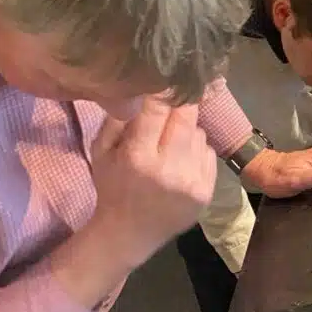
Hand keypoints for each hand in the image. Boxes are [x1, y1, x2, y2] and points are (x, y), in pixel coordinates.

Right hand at [89, 95, 216, 267]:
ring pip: (199, 134)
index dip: (163, 91)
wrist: (130, 234)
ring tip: (172, 141)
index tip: (165, 78)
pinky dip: (198, 150)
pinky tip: (182, 159)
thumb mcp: (101, 152)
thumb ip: (119, 119)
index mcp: (138, 157)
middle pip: (186, 118)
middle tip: (179, 94)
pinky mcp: (207, 192)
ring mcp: (192, 181)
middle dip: (183, 102)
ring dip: (188, 130)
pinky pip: (209, 153)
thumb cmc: (112, 188)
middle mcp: (169, 169)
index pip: (158, 110)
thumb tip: (141, 89)